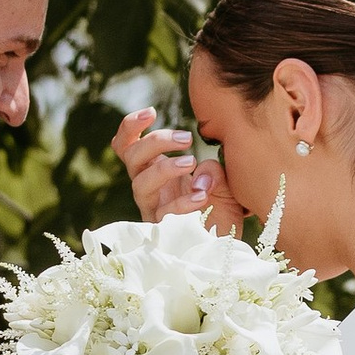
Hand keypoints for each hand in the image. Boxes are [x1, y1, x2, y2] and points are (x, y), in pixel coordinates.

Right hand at [112, 102, 244, 237]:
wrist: (227, 243)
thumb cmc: (220, 209)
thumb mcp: (222, 183)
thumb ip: (212, 170)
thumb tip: (200, 171)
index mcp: (154, 169)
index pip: (127, 145)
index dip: (131, 126)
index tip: (151, 111)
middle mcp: (148, 187)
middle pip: (133, 158)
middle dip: (156, 142)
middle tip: (187, 138)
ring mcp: (152, 209)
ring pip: (140, 184)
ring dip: (164, 169)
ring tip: (191, 163)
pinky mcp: (161, 231)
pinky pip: (163, 214)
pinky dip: (181, 202)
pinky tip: (201, 196)